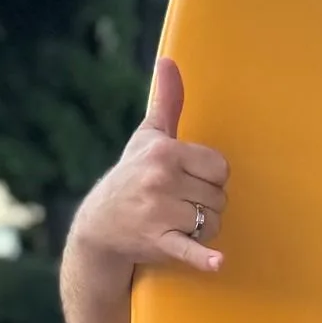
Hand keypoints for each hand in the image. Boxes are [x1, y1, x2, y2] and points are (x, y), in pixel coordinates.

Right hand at [74, 57, 227, 274]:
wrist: (101, 226)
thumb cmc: (132, 176)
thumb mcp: (148, 138)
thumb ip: (166, 102)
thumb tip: (169, 60)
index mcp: (165, 152)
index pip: (220, 168)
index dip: (210, 178)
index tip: (190, 181)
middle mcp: (162, 179)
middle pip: (219, 197)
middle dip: (206, 204)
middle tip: (180, 205)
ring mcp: (160, 211)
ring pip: (212, 222)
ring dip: (203, 228)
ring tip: (178, 223)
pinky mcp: (159, 241)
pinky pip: (190, 249)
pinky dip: (203, 258)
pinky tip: (217, 262)